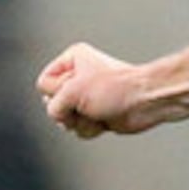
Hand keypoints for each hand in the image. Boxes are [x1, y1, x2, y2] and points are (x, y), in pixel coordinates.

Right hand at [37, 43, 155, 139]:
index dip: (57, 92)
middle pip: (53, 103)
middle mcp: (78, 77)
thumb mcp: (72, 91)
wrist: (144, 102)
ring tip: (97, 112)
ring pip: (65, 119)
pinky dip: (90, 129)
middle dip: (68, 110)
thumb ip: (53, 106)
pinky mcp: (95, 114)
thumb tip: (57, 117)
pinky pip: (79, 129)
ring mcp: (87, 98)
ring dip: (80, 121)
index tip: (76, 89)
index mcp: (73, 60)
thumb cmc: (116, 88)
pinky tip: (104, 120)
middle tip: (87, 103)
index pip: (44, 83)